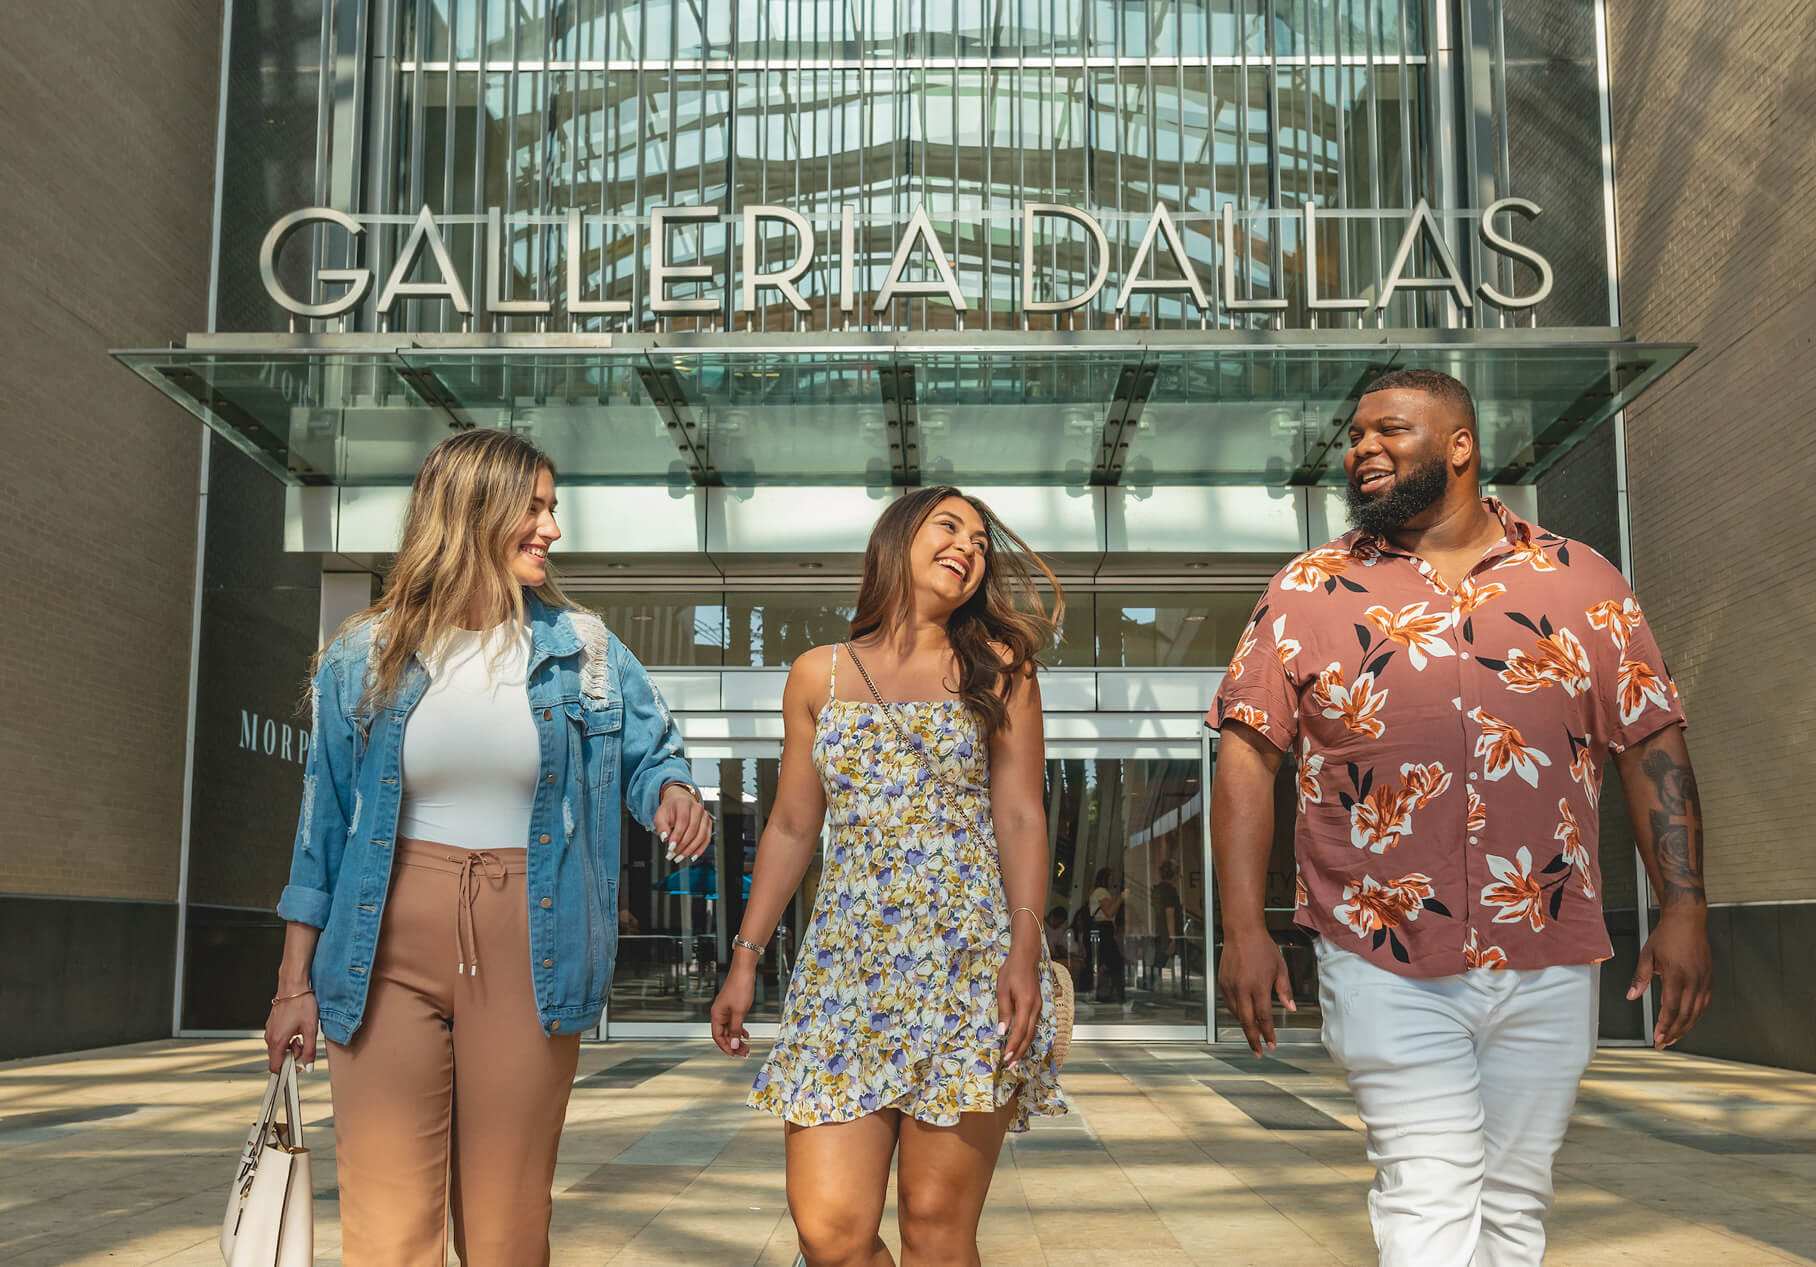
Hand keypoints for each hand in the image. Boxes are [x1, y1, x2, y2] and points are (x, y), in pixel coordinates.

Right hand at [263, 990, 318, 1072]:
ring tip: (302, 1033)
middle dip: (292, 1055)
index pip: (275, 1067)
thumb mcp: (311, 1029)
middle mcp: (270, 1036)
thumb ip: (309, 1050)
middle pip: (278, 1057)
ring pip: (279, 1047)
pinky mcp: (272, 1024)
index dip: (287, 1071)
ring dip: (291, 1046)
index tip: (298, 1068)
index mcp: (278, 1041)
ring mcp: (270, 1030)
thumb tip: (309, 1065)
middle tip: (304, 1044)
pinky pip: (278, 1038)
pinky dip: (287, 1038)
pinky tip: (297, 1027)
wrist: (294, 986)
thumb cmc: (302, 1004)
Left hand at [655, 784, 712, 862]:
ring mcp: (704, 816)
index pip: (683, 821)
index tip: (670, 847)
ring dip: (690, 849)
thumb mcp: (660, 815)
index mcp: (684, 803)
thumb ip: (661, 826)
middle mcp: (697, 808)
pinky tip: (692, 856)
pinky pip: (706, 838)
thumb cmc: (670, 809)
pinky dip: (700, 849)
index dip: (677, 836)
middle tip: (673, 855)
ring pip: (701, 836)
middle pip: (692, 830)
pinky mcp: (708, 823)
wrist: (680, 801)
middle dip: (683, 845)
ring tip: (680, 857)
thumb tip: (664, 838)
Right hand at [710, 963, 754, 1057]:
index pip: (718, 1037)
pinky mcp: (733, 1007)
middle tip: (745, 1053)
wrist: (744, 971)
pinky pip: (735, 1023)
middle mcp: (719, 1014)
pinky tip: (746, 1035)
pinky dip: (740, 1030)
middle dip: (734, 1045)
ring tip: (747, 1047)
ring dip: (738, 1039)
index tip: (735, 1055)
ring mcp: (726, 1011)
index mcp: (716, 1015)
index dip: (726, 1047)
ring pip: (731, 1030)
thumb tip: (734, 1045)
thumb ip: (736, 1030)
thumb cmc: (740, 988)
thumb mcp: (739, 1012)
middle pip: (725, 1035)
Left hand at [996, 948, 1041, 1065]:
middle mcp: (1035, 1008)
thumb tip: (1002, 1032)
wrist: (1026, 958)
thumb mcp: (1003, 991)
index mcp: (1026, 1005)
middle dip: (1020, 1052)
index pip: (1020, 1031)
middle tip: (1011, 1065)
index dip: (1014, 1046)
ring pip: (1033, 1032)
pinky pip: (1034, 1025)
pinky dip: (1027, 1037)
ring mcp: (1038, 1007)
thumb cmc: (1011, 972)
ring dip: (1024, 1046)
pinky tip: (1021, 1042)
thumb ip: (1004, 1012)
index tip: (1007, 1058)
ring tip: (1015, 1058)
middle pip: (1029, 1036)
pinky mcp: (1037, 1006)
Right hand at [1217, 927, 1293, 1056]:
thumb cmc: (1262, 947)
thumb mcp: (1280, 968)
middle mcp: (1242, 989)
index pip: (1263, 1018)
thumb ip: (1284, 990)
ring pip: (1236, 1014)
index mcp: (1258, 986)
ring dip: (1245, 1026)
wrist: (1241, 931)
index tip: (1272, 1044)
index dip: (1268, 1034)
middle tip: (1258, 1052)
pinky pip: (1229, 1003)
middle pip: (1247, 1022)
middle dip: (1253, 1039)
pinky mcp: (1222, 982)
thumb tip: (1290, 1007)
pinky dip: (1236, 1013)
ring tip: (1253, 1035)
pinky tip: (1243, 1015)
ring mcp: (1230, 986)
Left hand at [1627, 905, 1712, 1048]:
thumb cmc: (1667, 935)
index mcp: (1676, 975)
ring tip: (1674, 1036)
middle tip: (1664, 1043)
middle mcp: (1694, 980)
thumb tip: (1632, 995)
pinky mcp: (1710, 978)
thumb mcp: (1647, 955)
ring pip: (1697, 1012)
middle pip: (1686, 1015)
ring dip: (1686, 1027)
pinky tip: (1688, 1021)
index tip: (1657, 1038)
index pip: (1671, 1009)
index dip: (1665, 1026)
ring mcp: (1704, 980)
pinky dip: (1696, 1015)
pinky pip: (1705, 1003)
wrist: (1687, 920)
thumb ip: (1640, 978)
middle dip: (1674, 1032)